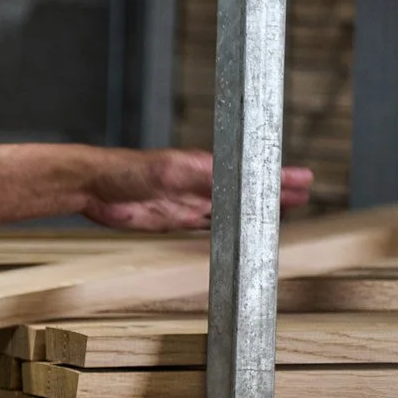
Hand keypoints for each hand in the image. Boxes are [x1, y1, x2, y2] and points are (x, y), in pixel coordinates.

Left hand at [82, 148, 313, 231]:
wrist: (94, 188)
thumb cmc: (126, 169)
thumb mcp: (170, 171)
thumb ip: (203, 176)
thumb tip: (237, 178)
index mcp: (203, 165)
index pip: (248, 170)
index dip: (276, 175)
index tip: (303, 178)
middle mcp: (200, 183)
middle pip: (245, 190)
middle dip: (273, 193)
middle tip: (303, 195)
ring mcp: (188, 202)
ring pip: (231, 209)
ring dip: (254, 212)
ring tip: (280, 213)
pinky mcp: (174, 220)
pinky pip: (207, 226)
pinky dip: (226, 229)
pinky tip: (240, 232)